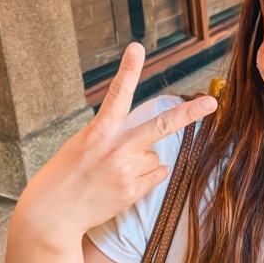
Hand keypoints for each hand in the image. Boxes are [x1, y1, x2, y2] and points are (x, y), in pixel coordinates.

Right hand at [13, 43, 217, 241]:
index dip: (128, 70)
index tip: (138, 48)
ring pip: (153, 156)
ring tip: (113, 173)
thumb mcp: (81, 145)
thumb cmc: (64, 176)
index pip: (116, 94)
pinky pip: (156, 175)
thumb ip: (113, 137)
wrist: (52, 214)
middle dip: (190, 113)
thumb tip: (149, 146)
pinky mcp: (133, 191)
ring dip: (141, 161)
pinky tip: (121, 184)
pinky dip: (146, 178)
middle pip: (161, 125)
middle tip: (212, 102)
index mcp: (98, 131)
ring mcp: (126, 171)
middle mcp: (115, 148)